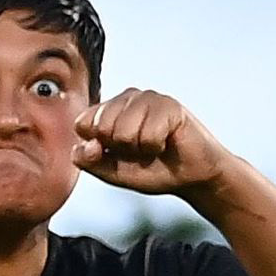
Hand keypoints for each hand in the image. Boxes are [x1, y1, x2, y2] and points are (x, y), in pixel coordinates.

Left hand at [73, 88, 233, 198]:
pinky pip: (149, 134)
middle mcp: (126, 98)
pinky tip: (168, 142)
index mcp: (108, 110)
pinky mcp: (168, 104)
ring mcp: (147, 98)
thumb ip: (89, 161)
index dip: (98, 147)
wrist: (193, 177)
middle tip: (142, 150)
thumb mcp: (113, 172)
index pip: (82, 124)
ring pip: (124, 131)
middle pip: (102, 128)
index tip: (119, 153)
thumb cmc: (154, 170)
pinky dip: (157, 147)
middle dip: (122, 149)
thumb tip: (86, 145)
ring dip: (142, 149)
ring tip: (156, 146)